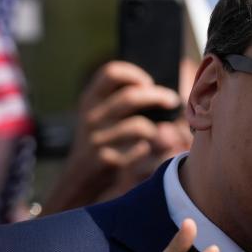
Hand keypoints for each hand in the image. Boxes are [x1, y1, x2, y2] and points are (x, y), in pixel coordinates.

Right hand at [43, 61, 190, 213]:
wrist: (80, 178)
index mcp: (89, 100)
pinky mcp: (108, 159)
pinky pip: (141, 149)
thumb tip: (155, 90)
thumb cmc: (99, 140)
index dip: (134, 74)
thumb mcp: (99, 115)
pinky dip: (148, 148)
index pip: (111, 73)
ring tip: (160, 131)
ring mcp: (98, 139)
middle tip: (171, 100)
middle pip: (131, 97)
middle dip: (158, 95)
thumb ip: (119, 100)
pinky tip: (145, 150)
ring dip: (156, 128)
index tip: (148, 82)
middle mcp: (91, 117)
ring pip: (140, 126)